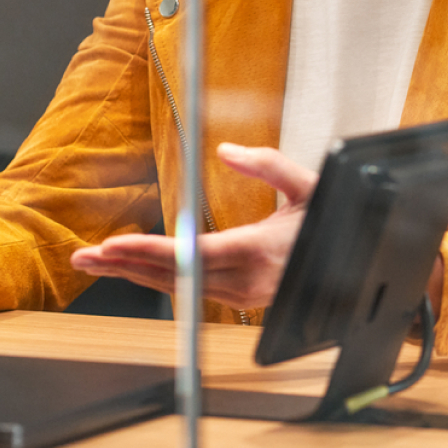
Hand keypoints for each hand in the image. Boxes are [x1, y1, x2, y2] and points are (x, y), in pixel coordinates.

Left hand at [71, 143, 314, 310]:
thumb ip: (268, 164)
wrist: (362, 263)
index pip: (192, 255)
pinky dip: (160, 279)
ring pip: (179, 287)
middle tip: (85, 256)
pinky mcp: (243, 298)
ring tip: (100, 261)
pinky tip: (137, 271)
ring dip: (136, 274)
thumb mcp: (309, 185)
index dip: (150, 252)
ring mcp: (244, 295)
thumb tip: (227, 150)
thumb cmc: (335, 226)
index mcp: (259, 251)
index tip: (115, 245)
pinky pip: (192, 291)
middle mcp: (246, 280)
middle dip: (126, 265)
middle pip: (174, 276)